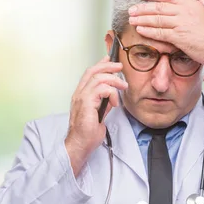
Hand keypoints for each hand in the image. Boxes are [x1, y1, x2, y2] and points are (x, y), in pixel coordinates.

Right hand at [65, 56, 127, 175]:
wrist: (80, 144)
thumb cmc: (87, 133)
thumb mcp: (100, 115)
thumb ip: (104, 104)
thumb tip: (112, 96)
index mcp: (81, 95)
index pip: (89, 74)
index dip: (100, 65)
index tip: (109, 60)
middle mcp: (79, 94)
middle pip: (92, 71)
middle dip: (108, 66)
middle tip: (119, 66)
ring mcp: (81, 97)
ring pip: (98, 78)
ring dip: (113, 80)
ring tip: (123, 86)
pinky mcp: (86, 103)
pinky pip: (101, 89)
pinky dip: (111, 93)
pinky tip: (114, 102)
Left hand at [128, 0, 203, 77]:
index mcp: (192, 4)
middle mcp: (185, 12)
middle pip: (159, 7)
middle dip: (143, 8)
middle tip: (132, 9)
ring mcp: (181, 24)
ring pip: (157, 19)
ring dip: (142, 19)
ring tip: (131, 19)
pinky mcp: (179, 38)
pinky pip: (160, 33)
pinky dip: (148, 31)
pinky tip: (140, 30)